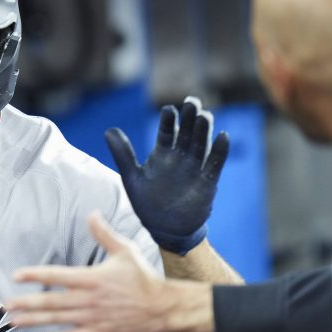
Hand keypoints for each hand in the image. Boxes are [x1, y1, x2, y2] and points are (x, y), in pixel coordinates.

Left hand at [5, 211, 170, 331]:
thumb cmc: (143, 278)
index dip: (35, 275)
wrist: (163, 308)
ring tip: (12, 321)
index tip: (16, 276)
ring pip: (56, 320)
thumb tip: (92, 213)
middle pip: (50, 301)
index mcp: (91, 278)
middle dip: (25, 303)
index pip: (56, 275)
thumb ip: (104, 233)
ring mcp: (92, 318)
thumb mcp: (124, 251)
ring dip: (32, 321)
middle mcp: (88, 299)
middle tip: (4, 305)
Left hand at [105, 97, 228, 254]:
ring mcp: (194, 168)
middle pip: (186, 133)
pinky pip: (214, 165)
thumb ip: (122, 154)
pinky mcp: (207, 182)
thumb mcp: (132, 178)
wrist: (165, 229)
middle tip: (192, 102)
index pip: (166, 132)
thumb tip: (108, 130)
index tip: (168, 110)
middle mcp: (180, 157)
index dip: (168, 121)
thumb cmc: (147, 203)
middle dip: (189, 119)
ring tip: (205, 116)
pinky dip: (219, 152)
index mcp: (162, 154)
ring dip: (203, 131)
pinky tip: (223, 136)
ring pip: (200, 145)